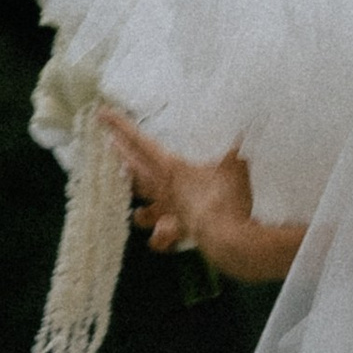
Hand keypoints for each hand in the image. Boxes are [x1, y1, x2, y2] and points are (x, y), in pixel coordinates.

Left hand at [101, 111, 305, 284]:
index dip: (122, 127)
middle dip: (119, 155)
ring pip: (142, 210)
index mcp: (171, 168)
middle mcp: (164, 191)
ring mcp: (169, 214)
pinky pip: (163, 238)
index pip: (141, 142)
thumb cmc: (226, 197)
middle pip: (133, 171)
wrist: (227, 237)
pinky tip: (160, 238)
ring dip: (136, 205)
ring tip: (134, 206)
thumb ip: (238, 145)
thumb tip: (248, 126)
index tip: (103, 114)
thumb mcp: (236, 163)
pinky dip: (160, 239)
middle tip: (107, 144)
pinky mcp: (180, 232)